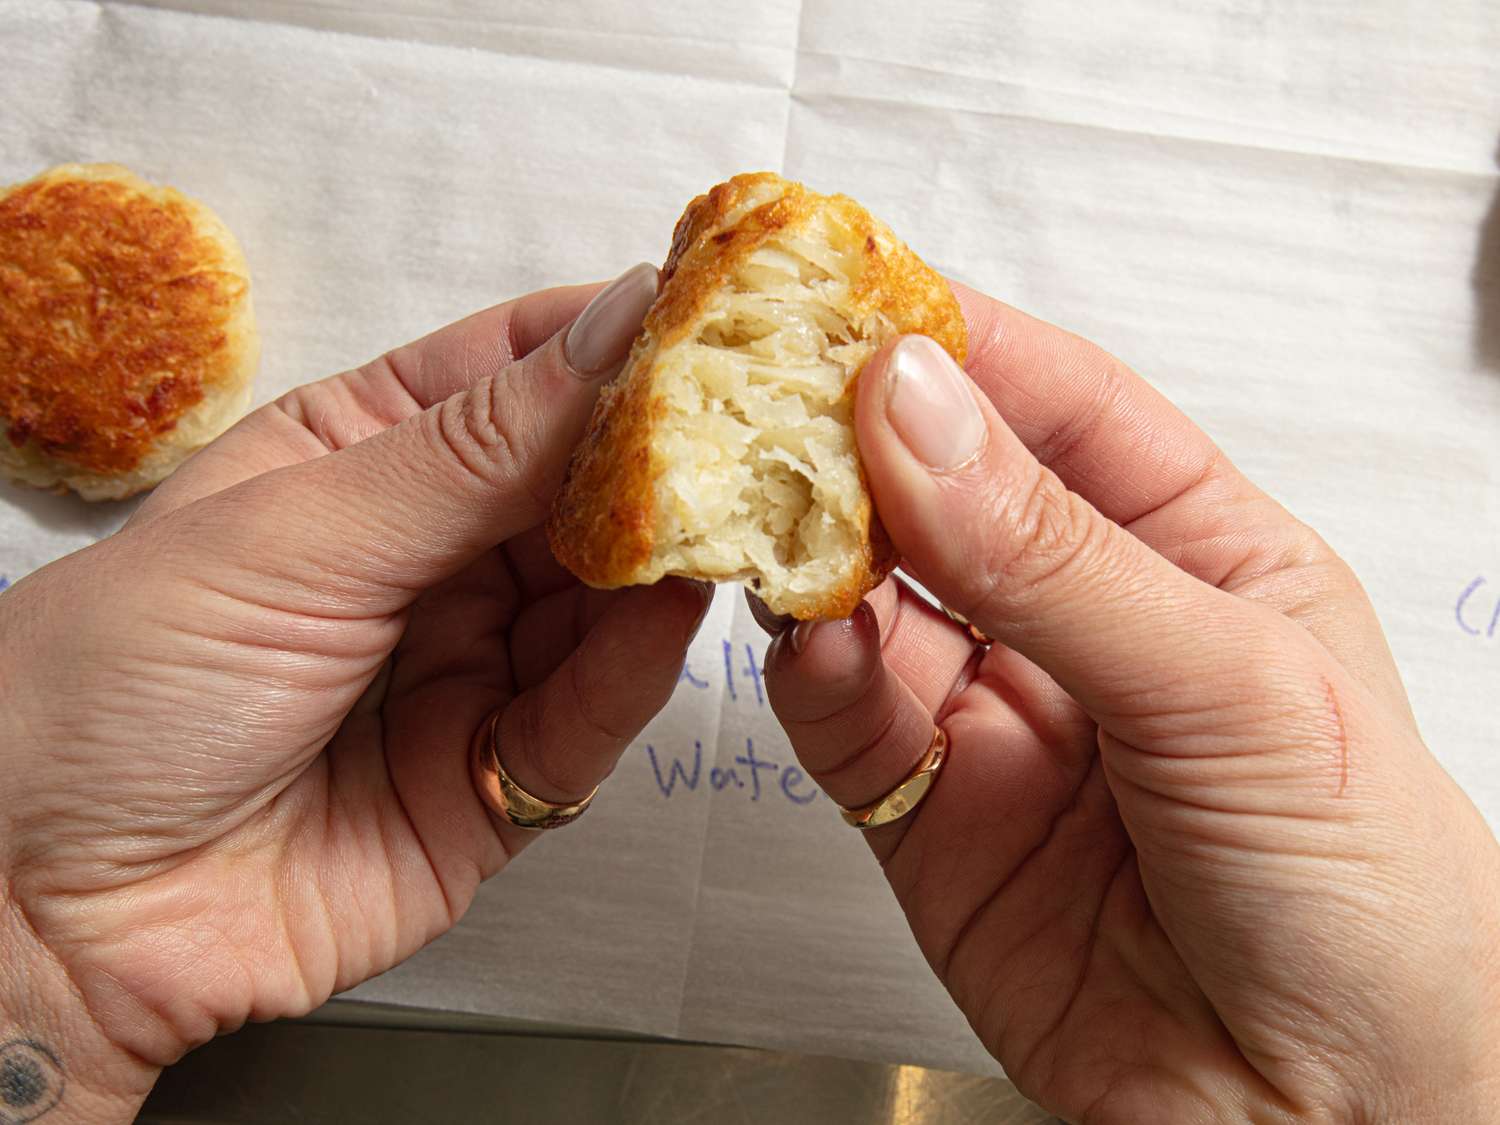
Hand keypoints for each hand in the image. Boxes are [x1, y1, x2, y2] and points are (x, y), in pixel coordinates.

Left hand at [0, 265, 709, 1121]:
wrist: (51, 914)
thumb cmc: (118, 687)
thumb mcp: (296, 534)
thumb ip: (473, 449)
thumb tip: (616, 323)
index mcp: (357, 460)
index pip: (509, 374)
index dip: (605, 339)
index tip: (705, 307)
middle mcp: (428, 556)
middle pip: (575, 486)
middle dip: (657, 455)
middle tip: (750, 415)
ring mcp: (470, 665)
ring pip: (602, 597)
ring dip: (662, 559)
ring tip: (731, 512)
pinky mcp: (500, 777)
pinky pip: (588, 711)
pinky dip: (633, 667)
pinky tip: (669, 615)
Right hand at [760, 290, 1499, 1122]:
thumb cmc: (1368, 899)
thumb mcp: (1232, 688)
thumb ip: (1058, 556)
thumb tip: (918, 412)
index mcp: (1193, 551)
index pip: (1058, 406)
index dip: (956, 344)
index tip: (852, 294)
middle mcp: (1081, 619)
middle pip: (942, 490)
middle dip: (853, 437)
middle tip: (769, 387)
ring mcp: (998, 712)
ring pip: (872, 594)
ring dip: (811, 549)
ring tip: (761, 505)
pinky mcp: (925, 811)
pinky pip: (843, 714)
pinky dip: (807, 672)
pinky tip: (798, 636)